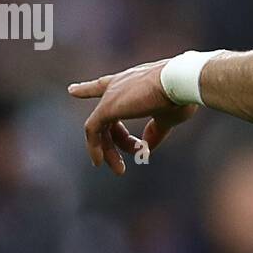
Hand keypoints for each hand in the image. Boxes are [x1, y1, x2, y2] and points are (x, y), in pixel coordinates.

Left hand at [68, 60, 198, 173]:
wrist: (180, 82)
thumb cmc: (179, 96)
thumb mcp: (166, 118)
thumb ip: (154, 132)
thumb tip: (145, 149)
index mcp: (131, 83)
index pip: (104, 85)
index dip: (88, 89)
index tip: (72, 90)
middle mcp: (117, 86)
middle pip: (106, 118)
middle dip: (113, 142)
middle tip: (123, 163)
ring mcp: (111, 96)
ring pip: (99, 128)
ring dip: (109, 150)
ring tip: (120, 169)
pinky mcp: (107, 107)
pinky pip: (93, 131)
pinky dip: (95, 147)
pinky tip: (99, 162)